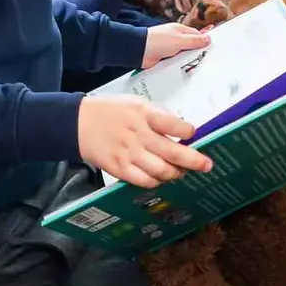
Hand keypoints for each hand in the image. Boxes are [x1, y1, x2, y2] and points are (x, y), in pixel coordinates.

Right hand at [78, 95, 212, 187]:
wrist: (78, 123)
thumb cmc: (110, 111)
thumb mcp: (135, 103)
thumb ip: (158, 115)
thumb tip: (181, 129)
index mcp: (144, 114)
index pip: (174, 125)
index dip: (188, 131)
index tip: (193, 133)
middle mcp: (139, 134)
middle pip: (172, 152)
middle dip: (194, 160)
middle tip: (207, 165)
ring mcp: (129, 153)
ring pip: (161, 171)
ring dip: (175, 173)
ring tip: (180, 171)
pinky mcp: (119, 168)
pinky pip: (144, 181)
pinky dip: (156, 181)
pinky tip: (159, 177)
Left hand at [143, 22, 209, 67]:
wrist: (139, 51)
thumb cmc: (157, 41)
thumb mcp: (179, 40)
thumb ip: (194, 40)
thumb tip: (208, 38)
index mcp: (180, 31)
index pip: (196, 35)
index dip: (204, 42)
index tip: (212, 50)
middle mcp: (175, 39)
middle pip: (191, 47)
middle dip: (196, 54)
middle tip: (206, 63)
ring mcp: (170, 49)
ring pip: (184, 57)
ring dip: (187, 62)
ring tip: (197, 69)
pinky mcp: (165, 59)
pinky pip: (176, 63)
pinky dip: (179, 67)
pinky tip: (185, 72)